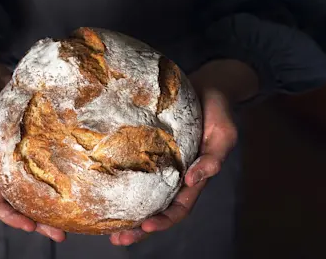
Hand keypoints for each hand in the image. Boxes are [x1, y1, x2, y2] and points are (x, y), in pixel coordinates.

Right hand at [0, 45, 65, 241]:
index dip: (13, 218)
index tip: (31, 226)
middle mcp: (11, 167)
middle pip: (25, 202)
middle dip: (41, 221)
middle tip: (61, 233)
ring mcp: (27, 155)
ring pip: (42, 186)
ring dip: (55, 203)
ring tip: (75, 216)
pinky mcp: (41, 140)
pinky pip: (52, 162)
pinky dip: (62, 174)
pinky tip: (79, 180)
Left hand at [110, 60, 257, 245]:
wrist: (207, 87)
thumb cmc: (218, 111)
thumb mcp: (224, 134)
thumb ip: (214, 157)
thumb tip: (194, 179)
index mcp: (194, 179)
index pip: (179, 208)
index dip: (163, 221)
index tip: (145, 227)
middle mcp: (175, 176)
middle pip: (157, 209)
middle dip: (139, 228)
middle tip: (117, 239)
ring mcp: (161, 164)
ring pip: (142, 194)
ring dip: (127, 212)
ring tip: (105, 225)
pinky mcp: (148, 148)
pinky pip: (133, 168)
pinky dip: (120, 181)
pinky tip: (101, 186)